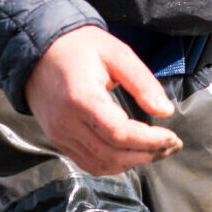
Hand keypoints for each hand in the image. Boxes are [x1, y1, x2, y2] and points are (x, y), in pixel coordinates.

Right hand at [23, 25, 180, 175]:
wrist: (38, 50)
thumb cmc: (79, 47)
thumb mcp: (116, 53)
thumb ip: (142, 82)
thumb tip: (166, 111)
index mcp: (81, 98)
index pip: (120, 134)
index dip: (150, 141)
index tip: (174, 137)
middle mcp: (66, 122)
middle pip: (111, 155)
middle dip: (147, 155)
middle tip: (172, 146)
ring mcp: (59, 134)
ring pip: (100, 164)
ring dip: (132, 163)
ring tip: (156, 151)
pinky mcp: (57, 139)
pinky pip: (87, 163)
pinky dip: (113, 164)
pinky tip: (131, 153)